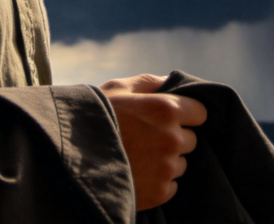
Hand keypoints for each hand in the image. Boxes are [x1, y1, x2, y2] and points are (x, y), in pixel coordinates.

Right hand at [100, 73, 206, 210]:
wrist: (73, 155)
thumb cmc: (97, 115)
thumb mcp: (120, 88)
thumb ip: (151, 82)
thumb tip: (171, 82)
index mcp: (166, 109)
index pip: (200, 112)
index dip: (187, 113)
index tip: (173, 116)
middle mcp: (172, 139)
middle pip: (192, 139)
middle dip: (176, 136)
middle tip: (149, 135)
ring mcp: (167, 168)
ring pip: (182, 162)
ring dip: (168, 159)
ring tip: (140, 154)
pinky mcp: (160, 192)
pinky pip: (172, 185)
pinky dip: (160, 180)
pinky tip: (139, 171)